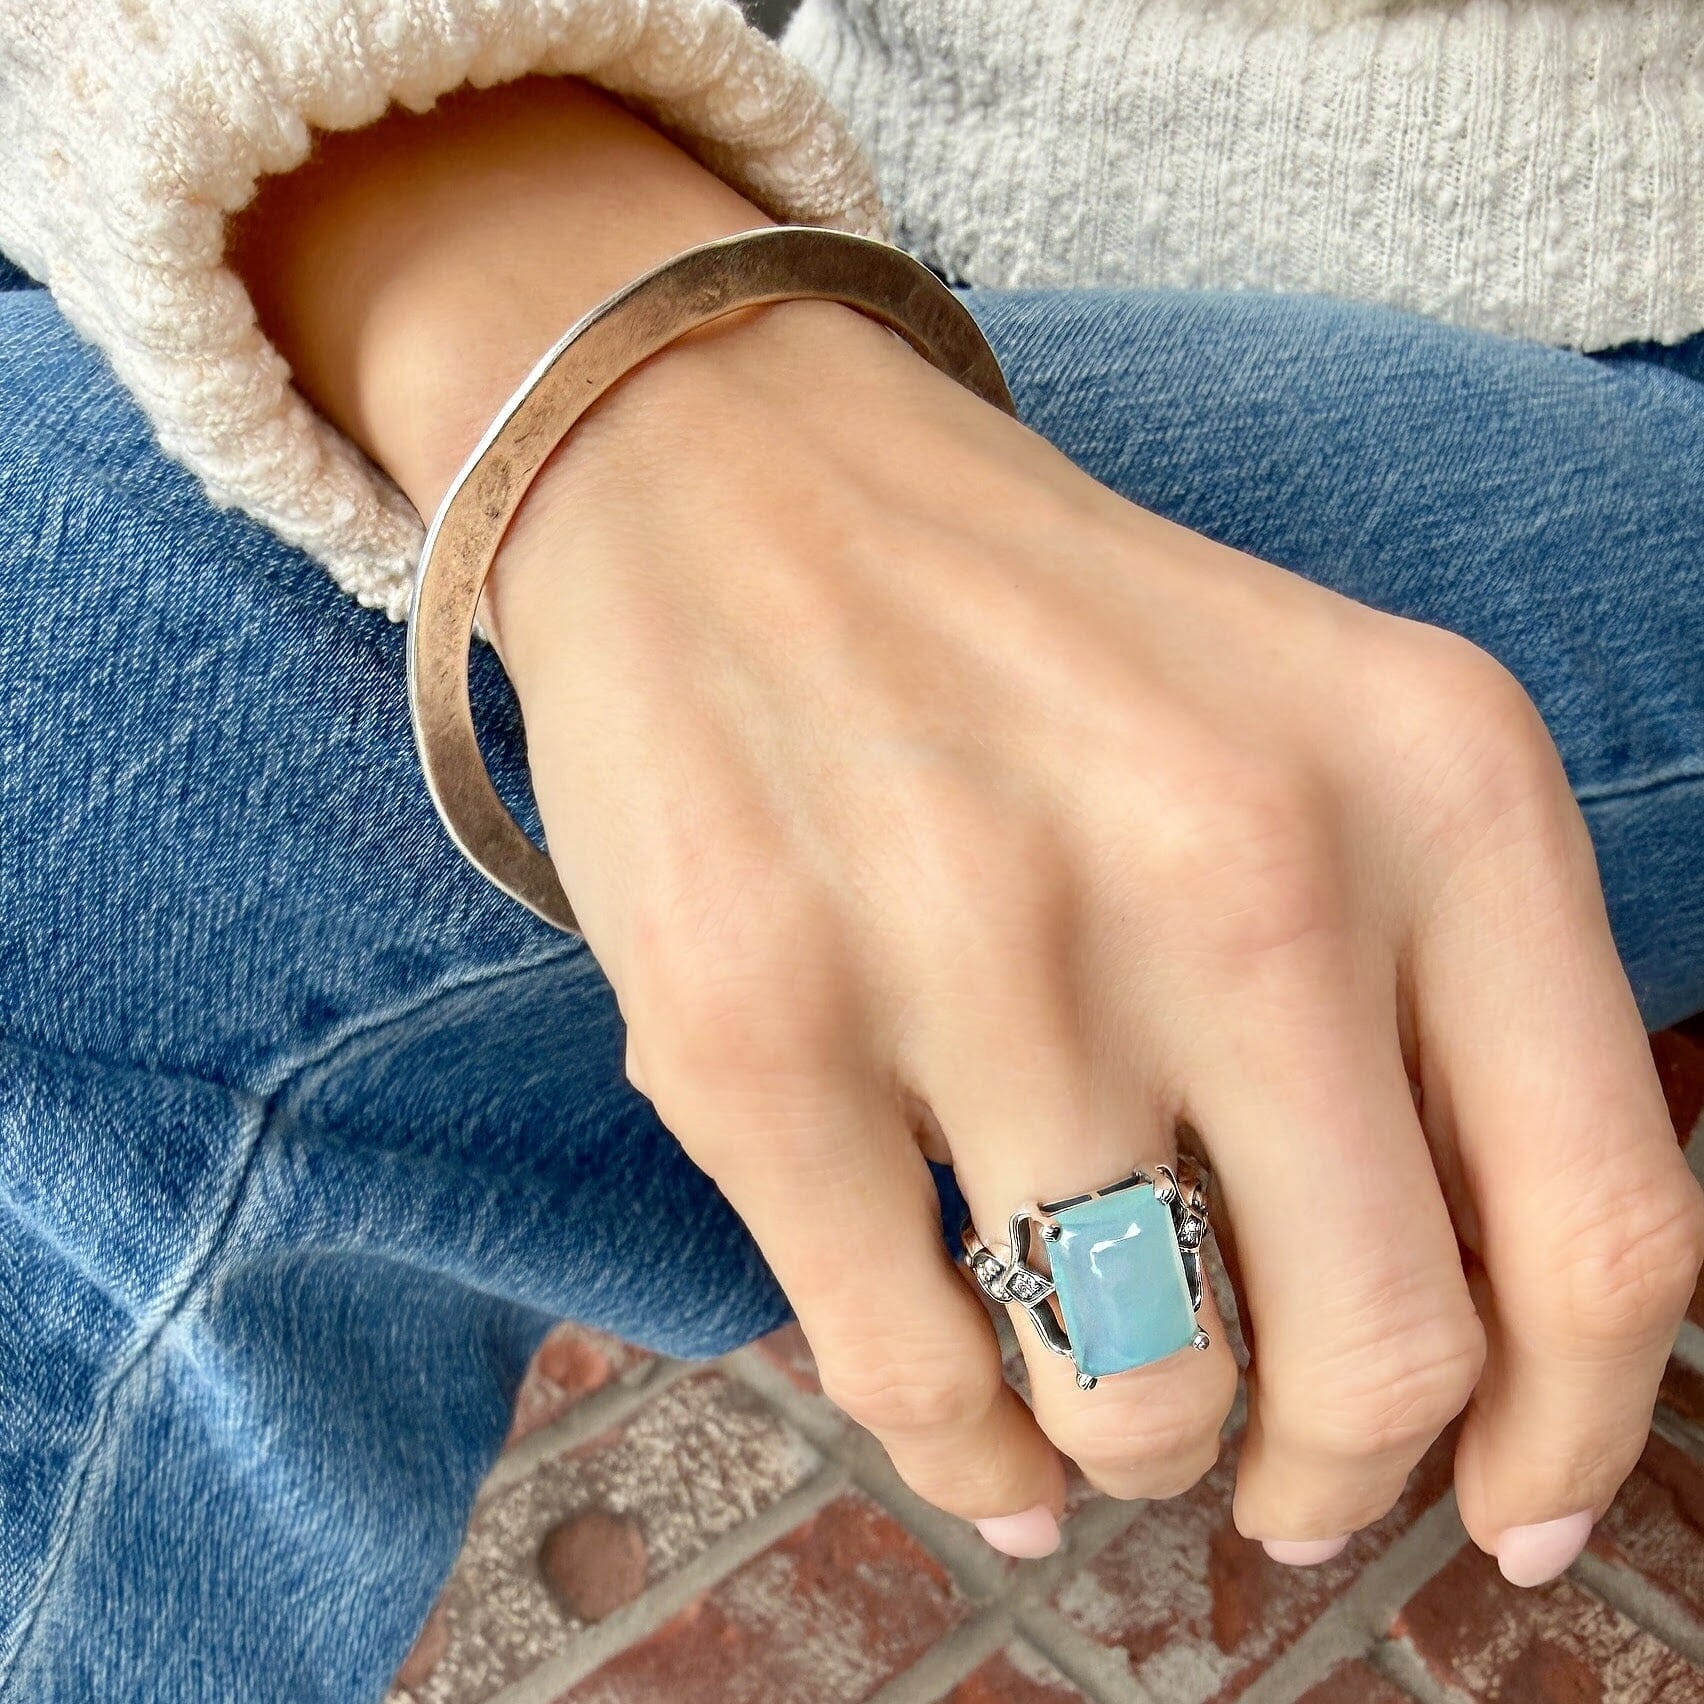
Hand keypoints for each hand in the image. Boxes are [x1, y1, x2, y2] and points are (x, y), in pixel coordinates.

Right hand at [487, 293, 1702, 1575]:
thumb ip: (1422, 1006)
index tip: (1504, 1511)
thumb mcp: (1312, 737)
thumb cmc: (1031, 633)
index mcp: (1432, 777)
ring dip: (1132, 1444)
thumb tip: (1453, 1370)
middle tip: (1270, 1473)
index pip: (1604, 1220)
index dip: (1570, 1428)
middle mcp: (1234, 862)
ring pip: (1139, 1394)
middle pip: (1383, 1355)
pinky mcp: (755, 1027)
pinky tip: (974, 1429)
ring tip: (1098, 1397)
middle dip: (1325, 1473)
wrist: (726, 476)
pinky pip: (911, 1373)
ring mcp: (980, 947)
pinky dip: (959, 1451)